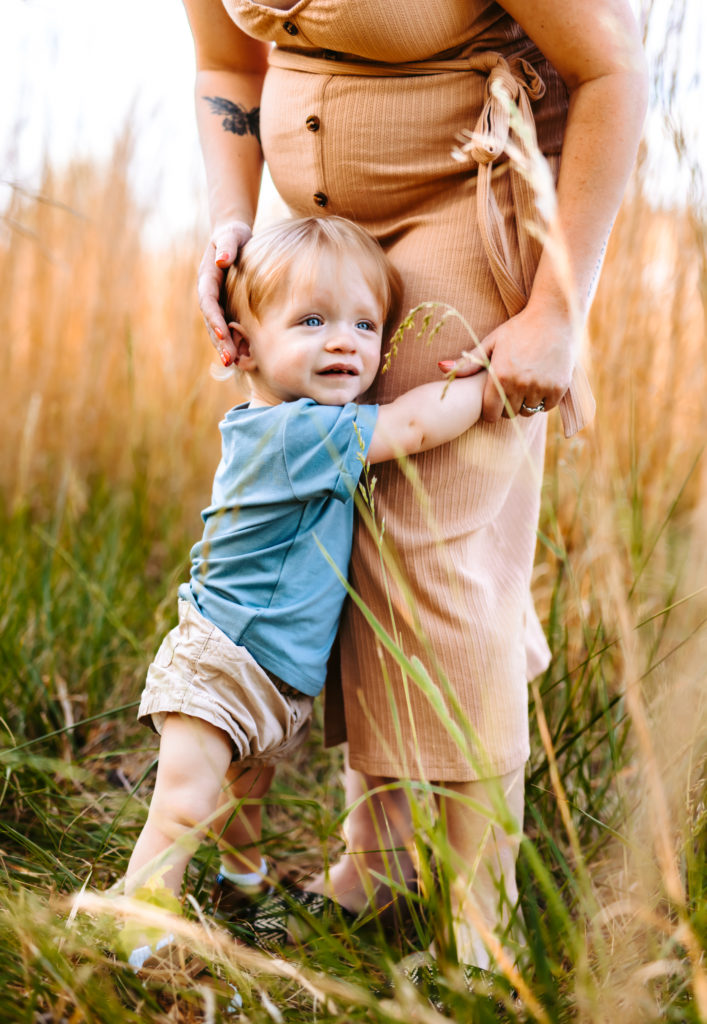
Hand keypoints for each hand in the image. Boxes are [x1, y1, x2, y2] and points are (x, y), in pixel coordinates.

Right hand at [197, 220, 252, 364]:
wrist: (234, 236)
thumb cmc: (234, 234)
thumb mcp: (232, 235)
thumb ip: (227, 246)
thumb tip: (223, 262)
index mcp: (207, 279)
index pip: (208, 303)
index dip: (215, 319)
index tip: (224, 334)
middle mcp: (210, 294)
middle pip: (212, 322)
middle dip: (220, 342)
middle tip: (229, 361)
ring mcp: (218, 302)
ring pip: (219, 328)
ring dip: (226, 347)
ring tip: (235, 364)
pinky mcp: (228, 307)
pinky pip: (230, 327)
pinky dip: (236, 341)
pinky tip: (247, 356)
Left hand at [438, 304, 577, 421]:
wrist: (554, 315)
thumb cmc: (519, 328)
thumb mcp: (491, 342)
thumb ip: (468, 362)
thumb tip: (440, 368)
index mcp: (500, 376)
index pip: (491, 414)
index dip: (490, 411)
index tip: (493, 402)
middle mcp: (520, 384)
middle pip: (510, 414)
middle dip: (507, 406)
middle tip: (510, 390)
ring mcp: (541, 386)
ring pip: (528, 411)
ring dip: (526, 403)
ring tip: (525, 385)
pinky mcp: (559, 387)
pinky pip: (547, 407)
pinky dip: (543, 400)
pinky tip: (540, 383)